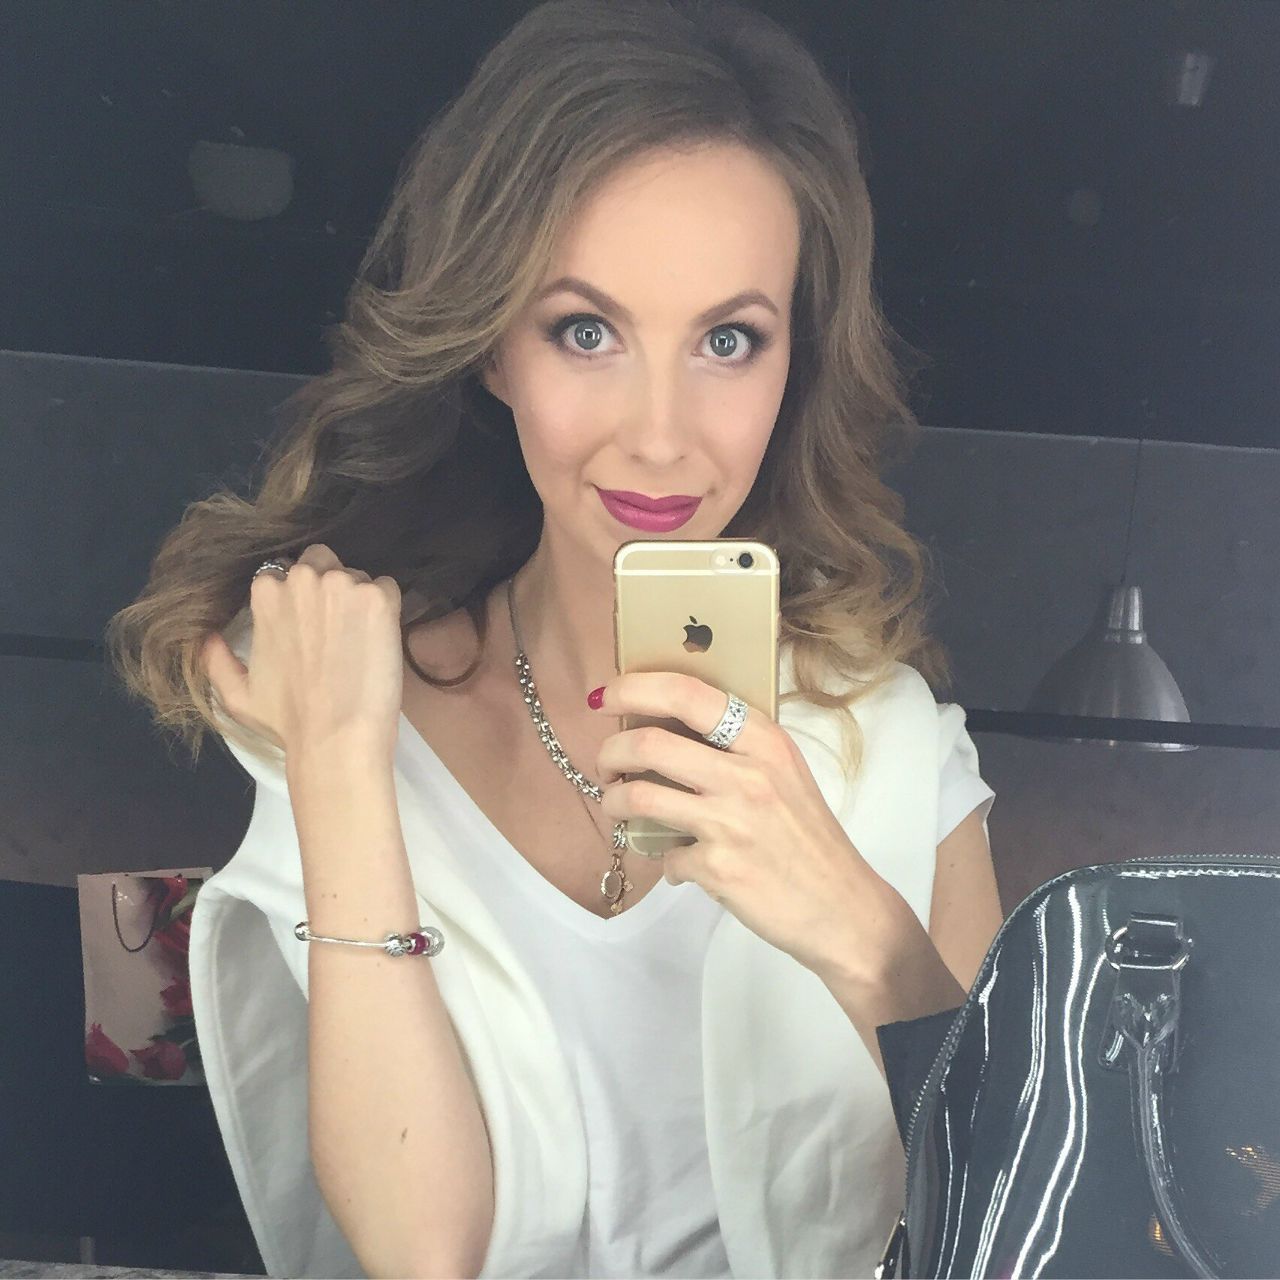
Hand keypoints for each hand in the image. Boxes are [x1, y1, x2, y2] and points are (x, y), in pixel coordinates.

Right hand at [200, 543, 403, 761]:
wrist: (336, 737)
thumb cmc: (287, 721)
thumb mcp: (236, 694)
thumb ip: (216, 658)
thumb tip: (205, 636)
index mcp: (267, 592)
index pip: (285, 571)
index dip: (301, 597)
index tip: (309, 624)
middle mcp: (303, 577)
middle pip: (322, 561)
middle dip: (329, 583)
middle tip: (337, 625)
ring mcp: (344, 584)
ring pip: (357, 575)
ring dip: (359, 598)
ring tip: (360, 639)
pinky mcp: (379, 596)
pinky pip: (388, 587)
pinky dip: (388, 608)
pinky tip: (380, 640)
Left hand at [593, 672, 893, 979]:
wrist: (843, 908)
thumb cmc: (809, 839)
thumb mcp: (785, 774)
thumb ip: (737, 749)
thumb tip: (668, 732)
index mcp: (765, 741)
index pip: (686, 693)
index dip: (633, 688)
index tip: (605, 696)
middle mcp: (747, 774)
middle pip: (648, 743)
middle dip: (610, 751)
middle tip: (606, 763)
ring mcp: (731, 822)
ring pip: (640, 797)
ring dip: (616, 802)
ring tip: (618, 807)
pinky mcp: (719, 867)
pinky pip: (666, 856)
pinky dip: (666, 861)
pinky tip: (682, 865)